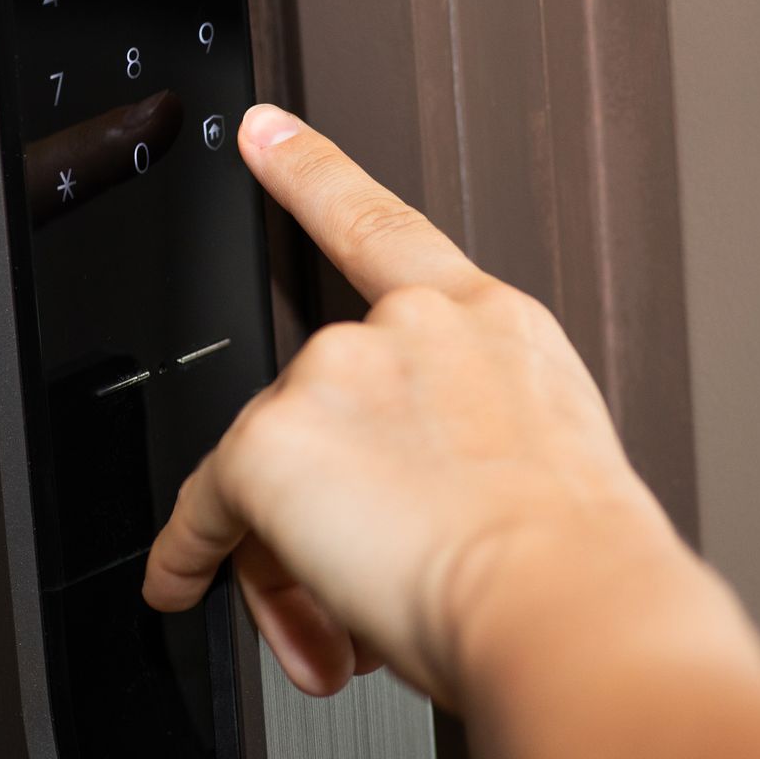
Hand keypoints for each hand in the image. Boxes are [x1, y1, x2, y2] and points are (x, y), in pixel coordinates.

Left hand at [142, 104, 700, 703]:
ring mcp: (336, 372)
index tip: (263, 131)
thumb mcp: (540, 474)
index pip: (385, 228)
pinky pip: (205, 510)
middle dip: (328, 506)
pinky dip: (190, 556)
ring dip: (291, 558)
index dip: (314, 172)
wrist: (566, 604)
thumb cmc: (576, 568)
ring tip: (344, 627)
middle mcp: (409, 329)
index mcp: (489, 325)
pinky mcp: (273, 440)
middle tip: (359, 593)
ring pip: (272, 475)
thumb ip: (462, 456)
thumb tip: (404, 522)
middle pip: (319, 412)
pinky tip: (183, 582)